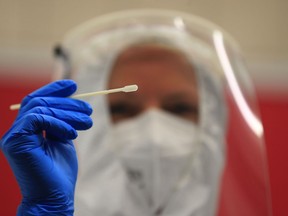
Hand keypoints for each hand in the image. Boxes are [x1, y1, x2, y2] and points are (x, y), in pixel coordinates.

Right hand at [0, 79, 92, 214]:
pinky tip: (72, 134)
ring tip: (87, 122)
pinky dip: (58, 123)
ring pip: (40, 108)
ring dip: (68, 112)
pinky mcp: (15, 141)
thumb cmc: (59, 172)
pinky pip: (38, 119)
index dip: (54, 89)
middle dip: (67, 103)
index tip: (74, 85)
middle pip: (39, 102)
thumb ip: (61, 122)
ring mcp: (13, 136)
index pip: (36, 101)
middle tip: (88, 110)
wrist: (54, 197)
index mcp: (27, 130)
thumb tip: (70, 102)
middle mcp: (17, 131)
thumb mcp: (63, 140)